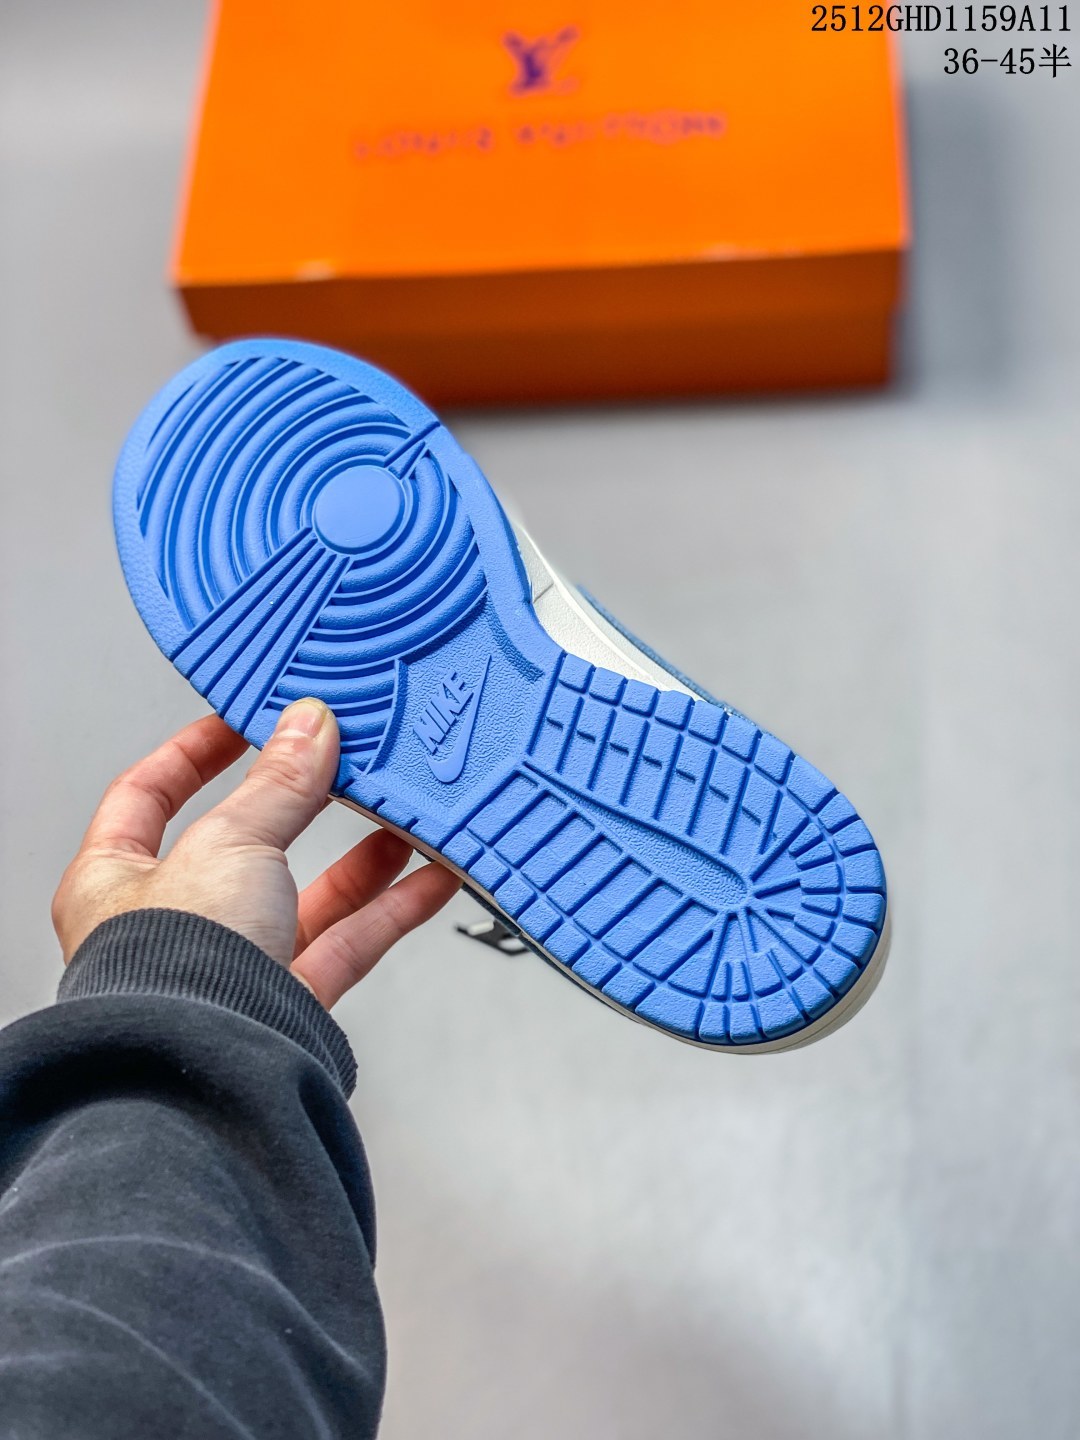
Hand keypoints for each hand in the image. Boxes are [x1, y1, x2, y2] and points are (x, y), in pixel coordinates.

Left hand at [52, 700, 461, 1006]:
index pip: (146, 795)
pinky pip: (347, 944)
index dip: (193, 752)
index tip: (243, 722)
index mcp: (116, 879)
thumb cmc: (172, 971)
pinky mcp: (284, 1004)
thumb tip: (308, 729)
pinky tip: (429, 878)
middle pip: (245, 844)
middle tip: (342, 764)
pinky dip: (391, 910)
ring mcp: (230, 966)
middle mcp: (170, 925)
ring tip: (403, 814)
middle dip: (301, 805)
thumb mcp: (230, 843)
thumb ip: (278, 786)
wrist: (207, 1072)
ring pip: (306, 897)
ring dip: (361, 856)